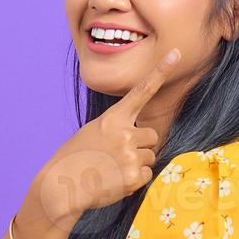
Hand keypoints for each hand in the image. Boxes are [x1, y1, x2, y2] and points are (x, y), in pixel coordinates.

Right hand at [35, 48, 182, 225]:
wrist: (62, 186)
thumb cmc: (76, 157)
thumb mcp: (94, 132)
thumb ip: (118, 128)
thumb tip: (142, 138)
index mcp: (113, 119)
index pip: (141, 91)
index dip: (160, 72)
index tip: (176, 53)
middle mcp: (124, 134)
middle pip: (151, 135)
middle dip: (139, 146)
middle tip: (116, 155)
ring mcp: (130, 156)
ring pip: (150, 156)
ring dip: (136, 163)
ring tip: (112, 168)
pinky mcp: (133, 177)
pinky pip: (147, 175)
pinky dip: (134, 179)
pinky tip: (115, 180)